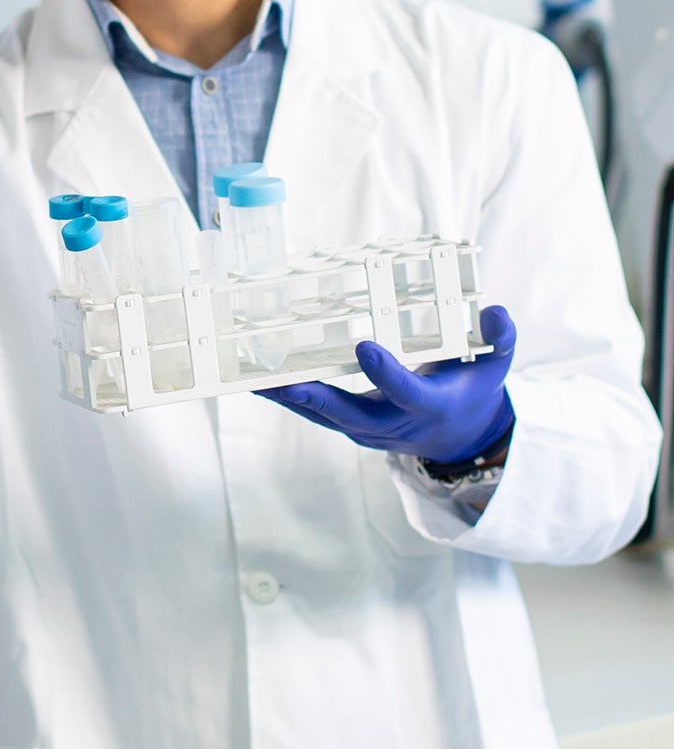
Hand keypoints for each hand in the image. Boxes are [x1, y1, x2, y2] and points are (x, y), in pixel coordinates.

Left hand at [264, 305, 516, 465]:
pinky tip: (255, 377)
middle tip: (282, 379)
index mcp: (429, 406)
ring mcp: (366, 429)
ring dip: (285, 397)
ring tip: (248, 376)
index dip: (386, 373)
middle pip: (349, 414)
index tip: (365, 346)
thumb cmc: (472, 390)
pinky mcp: (346, 426)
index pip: (407, 392)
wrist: (457, 436)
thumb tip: (496, 312)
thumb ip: (499, 339)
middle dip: (315, 398)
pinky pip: (313, 412)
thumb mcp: (494, 366)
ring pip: (321, 415)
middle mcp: (393, 424)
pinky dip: (285, 395)